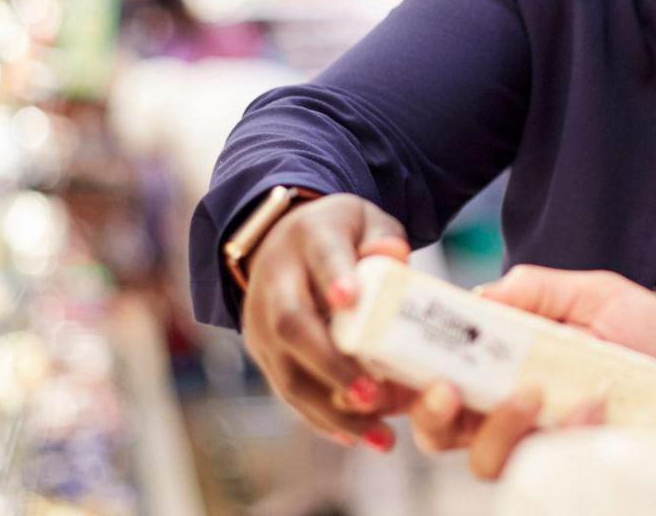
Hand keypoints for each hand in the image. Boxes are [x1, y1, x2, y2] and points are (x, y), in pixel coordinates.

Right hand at [238, 193, 415, 448]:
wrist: (282, 238)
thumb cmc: (341, 234)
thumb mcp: (367, 220)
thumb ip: (384, 238)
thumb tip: (394, 258)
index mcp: (308, 238)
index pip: (320, 257)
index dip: (334, 278)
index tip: (350, 298)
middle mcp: (276, 280)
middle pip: (292, 325)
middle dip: (332, 365)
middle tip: (374, 396)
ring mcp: (262, 320)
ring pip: (286, 371)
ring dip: (330, 409)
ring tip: (377, 433)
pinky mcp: (261, 351)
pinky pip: (287, 389)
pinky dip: (321, 417)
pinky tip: (356, 436)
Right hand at [403, 266, 655, 478]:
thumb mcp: (602, 296)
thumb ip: (542, 291)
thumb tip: (481, 295)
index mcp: (513, 365)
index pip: (441, 372)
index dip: (406, 369)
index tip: (395, 351)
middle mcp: (519, 413)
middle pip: (440, 427)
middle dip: (428, 410)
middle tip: (447, 388)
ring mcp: (547, 449)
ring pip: (481, 459)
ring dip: (495, 426)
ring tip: (533, 393)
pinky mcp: (578, 476)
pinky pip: (546, 469)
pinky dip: (567, 433)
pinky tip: (598, 406)